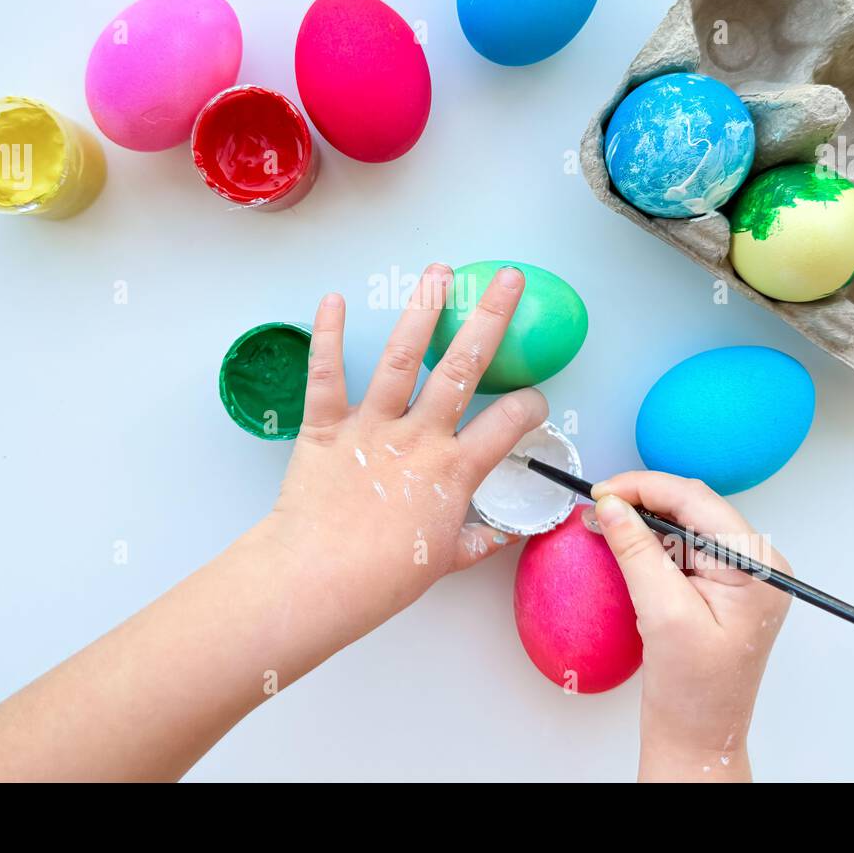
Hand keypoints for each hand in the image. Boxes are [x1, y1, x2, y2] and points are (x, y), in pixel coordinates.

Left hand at [258, 262, 548, 640]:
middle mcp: (419, 438)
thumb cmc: (381, 578)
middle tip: (506, 280)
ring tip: (437, 272)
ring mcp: (372, 427)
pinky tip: (333, 300)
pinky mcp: (326, 426)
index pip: (508, 425)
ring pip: (402, 358)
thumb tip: (504, 535)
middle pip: (464, 368)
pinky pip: (326, 375)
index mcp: (454, 471)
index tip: (535, 398)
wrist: (318, 580)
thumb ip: (477, 542)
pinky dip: (327, 336)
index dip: (530, 406)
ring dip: (422, 310)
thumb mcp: (442, 563)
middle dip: (489, 318)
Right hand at [588, 473, 791, 781]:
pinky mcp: (719, 584)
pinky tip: (625, 542)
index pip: (698, 501)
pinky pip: (682, 545)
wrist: (699, 736)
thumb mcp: (664, 615)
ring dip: (644, 518)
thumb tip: (612, 506)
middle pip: (693, 505)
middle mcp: (757, 564)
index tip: (602, 491)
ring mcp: (739, 574)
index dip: (646, 488)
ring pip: (685, 521)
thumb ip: (638, 552)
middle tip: (598, 505)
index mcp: (758, 567)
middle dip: (643, 500)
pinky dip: (650, 540)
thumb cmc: (695, 691)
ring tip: (605, 522)